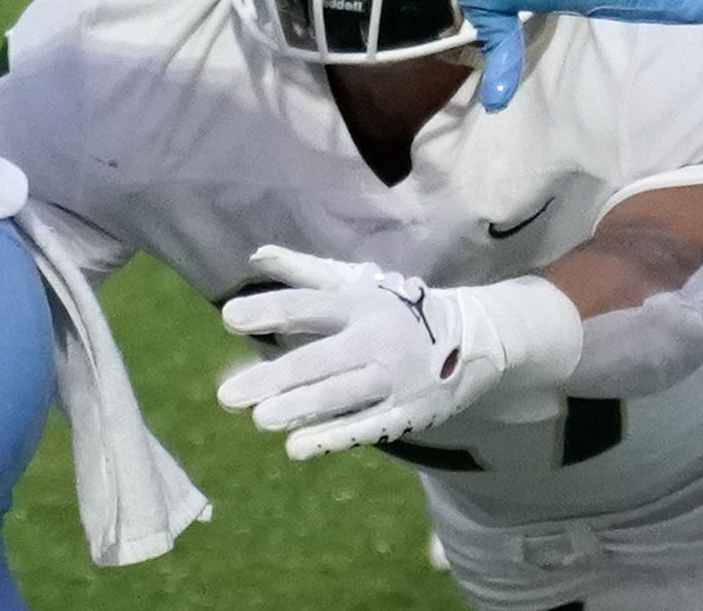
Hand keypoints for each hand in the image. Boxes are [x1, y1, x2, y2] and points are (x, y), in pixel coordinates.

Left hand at [217, 248, 572, 459]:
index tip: (229, 318)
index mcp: (357, 304)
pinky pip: (365, 428)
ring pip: (341, 397)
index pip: (307, 306)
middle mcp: (374, 340)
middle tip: (228, 395)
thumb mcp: (356, 283)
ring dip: (300, 409)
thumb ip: (304, 271)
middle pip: (319, 361)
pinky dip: (332, 438)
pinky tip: (297, 447)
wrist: (474, 339)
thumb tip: (255, 254)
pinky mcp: (407, 413)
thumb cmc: (396, 309)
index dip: (269, 310)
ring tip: (259, 419)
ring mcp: (392, 380)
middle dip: (274, 378)